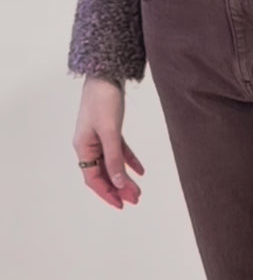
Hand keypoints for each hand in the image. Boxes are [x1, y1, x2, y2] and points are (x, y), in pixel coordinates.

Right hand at [72, 75, 145, 208]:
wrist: (105, 75)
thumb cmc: (103, 101)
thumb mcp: (110, 132)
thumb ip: (114, 158)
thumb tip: (118, 182)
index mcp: (83, 147)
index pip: (93, 178)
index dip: (107, 193)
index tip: (121, 204)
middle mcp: (88, 145)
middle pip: (104, 173)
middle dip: (119, 188)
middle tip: (136, 200)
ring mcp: (99, 137)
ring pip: (112, 164)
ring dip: (125, 177)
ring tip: (139, 190)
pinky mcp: (109, 129)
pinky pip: (119, 150)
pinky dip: (129, 160)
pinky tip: (141, 171)